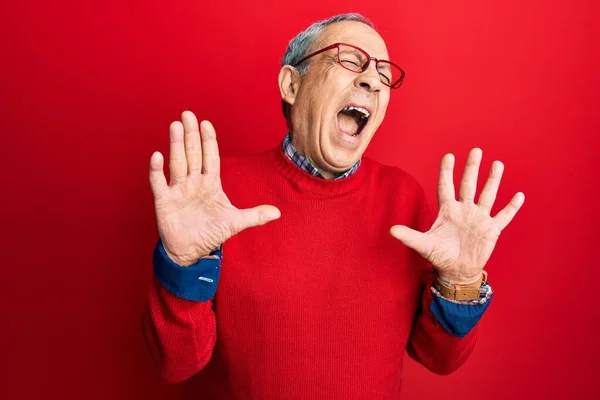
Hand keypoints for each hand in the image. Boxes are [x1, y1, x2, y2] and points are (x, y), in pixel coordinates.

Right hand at [149, 111, 280, 265]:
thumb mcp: (235, 223)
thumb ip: (255, 215)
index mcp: (210, 184)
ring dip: (176, 145)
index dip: (209, 141)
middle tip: (187, 114)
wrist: (190, 252)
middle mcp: (193, 183)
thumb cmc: (211, 234)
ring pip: (178, 163)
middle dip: (191, 135)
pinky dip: (157, 170)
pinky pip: (159, 182)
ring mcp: (178, 190)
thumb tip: (278, 212)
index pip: (210, 158)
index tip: (206, 123)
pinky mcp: (164, 201)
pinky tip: (157, 156)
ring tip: (175, 126)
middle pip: (193, 154)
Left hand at [390, 148, 524, 284]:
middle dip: (472, 168)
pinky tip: (519, 195)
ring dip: (493, 181)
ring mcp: (479, 218)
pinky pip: (503, 216)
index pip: (446, 187)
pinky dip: (511, 207)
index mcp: (448, 210)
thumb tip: (391, 230)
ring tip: (497, 164)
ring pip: (488, 195)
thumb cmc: (439, 255)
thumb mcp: (424, 245)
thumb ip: (409, 236)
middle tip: (476, 150)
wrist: (456, 270)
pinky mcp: (491, 229)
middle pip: (468, 185)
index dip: (446, 172)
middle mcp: (464, 210)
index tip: (449, 156)